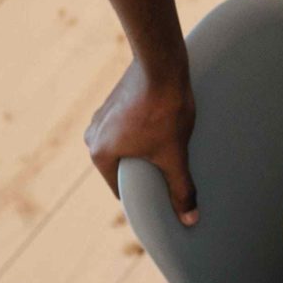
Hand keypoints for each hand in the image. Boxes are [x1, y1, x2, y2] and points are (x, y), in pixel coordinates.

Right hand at [87, 58, 196, 223]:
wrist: (161, 63)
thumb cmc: (165, 110)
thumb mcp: (174, 155)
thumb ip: (180, 188)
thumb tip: (189, 220)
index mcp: (99, 152)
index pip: (122, 188)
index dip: (144, 195)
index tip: (163, 196)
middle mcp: (93, 134)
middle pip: (123, 166)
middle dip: (146, 171)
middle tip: (171, 170)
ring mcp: (103, 115)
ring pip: (127, 144)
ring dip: (146, 149)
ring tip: (170, 147)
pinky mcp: (115, 100)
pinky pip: (129, 126)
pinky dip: (144, 131)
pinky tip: (164, 127)